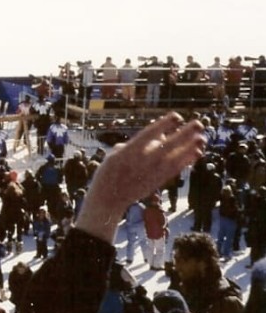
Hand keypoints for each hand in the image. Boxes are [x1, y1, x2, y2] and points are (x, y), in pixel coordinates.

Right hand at [76, 112, 204, 243]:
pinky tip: (197, 152)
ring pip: (175, 158)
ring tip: (202, 137)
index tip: (176, 116)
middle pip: (168, 145)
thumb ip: (136, 143)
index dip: (164, 125)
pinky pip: (176, 169)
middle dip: (184, 134)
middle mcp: (143, 161)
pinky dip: (187, 160)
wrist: (110, 197)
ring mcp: (152, 172)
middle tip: (198, 124)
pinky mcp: (159, 180)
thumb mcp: (116, 153)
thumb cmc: (111, 170)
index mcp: (129, 151)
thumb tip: (158, 137)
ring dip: (190, 147)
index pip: (150, 135)